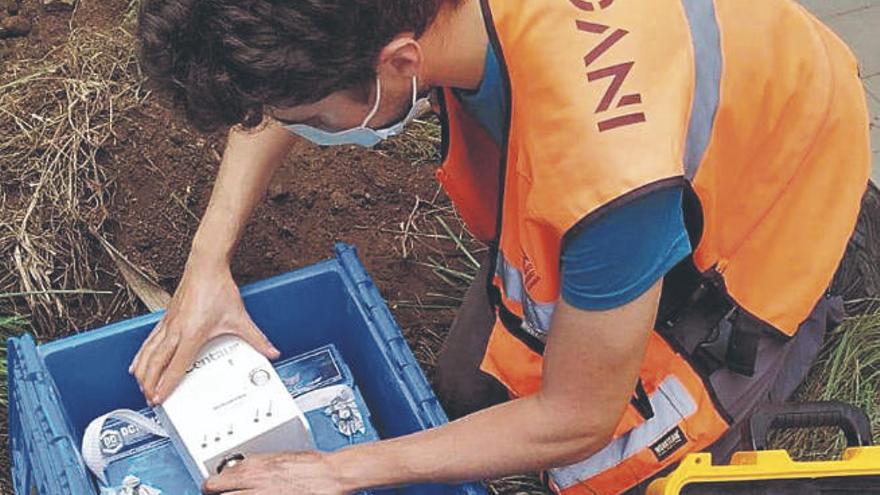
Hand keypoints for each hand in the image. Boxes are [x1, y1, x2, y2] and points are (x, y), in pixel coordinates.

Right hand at [129, 258, 279, 404]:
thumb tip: (270, 351)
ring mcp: (168, 324)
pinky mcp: (166, 318)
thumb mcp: (239, 318)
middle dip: (150, 384)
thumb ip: (256, 338)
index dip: (167, 384)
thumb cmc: (218, 288)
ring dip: (142, 372)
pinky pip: (149, 341)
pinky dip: (141, 355)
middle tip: (150, 399)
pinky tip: (137, 363)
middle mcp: (176, 330)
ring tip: (140, 387)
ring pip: (148, 353)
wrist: (206, 266)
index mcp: (192, 333)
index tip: (160, 398)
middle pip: (156, 363)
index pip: (176, 366)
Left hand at [203, 452, 350, 494]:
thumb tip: (244, 471)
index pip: (214, 480)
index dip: (213, 486)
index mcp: (252, 466)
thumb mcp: (278, 457)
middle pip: (214, 493)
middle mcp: (251, 481)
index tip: (214, 488)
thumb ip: (257, 465)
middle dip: (216, 494)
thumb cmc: (312, 465)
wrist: (330, 475)